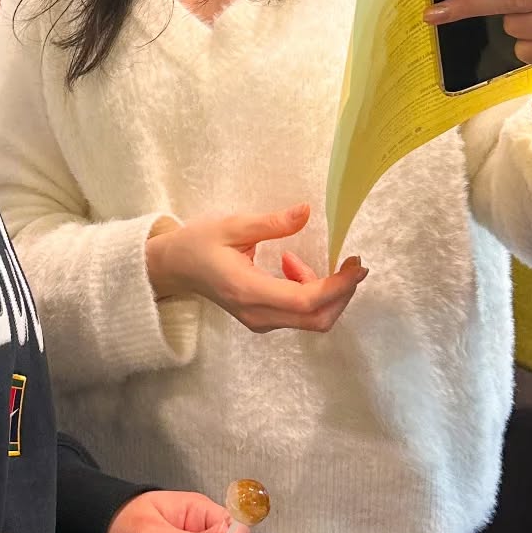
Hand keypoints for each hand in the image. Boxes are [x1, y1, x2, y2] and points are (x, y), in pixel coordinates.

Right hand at [146, 205, 365, 334]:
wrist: (175, 268)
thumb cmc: (198, 243)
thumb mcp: (232, 225)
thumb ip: (271, 223)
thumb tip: (306, 211)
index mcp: (249, 290)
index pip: (306, 300)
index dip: (338, 286)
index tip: (357, 266)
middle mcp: (257, 313)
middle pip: (317, 319)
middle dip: (342, 293)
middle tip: (352, 264)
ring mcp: (259, 321)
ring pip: (311, 319)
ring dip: (325, 292)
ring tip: (306, 259)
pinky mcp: (261, 319)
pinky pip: (298, 315)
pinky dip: (309, 293)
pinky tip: (291, 266)